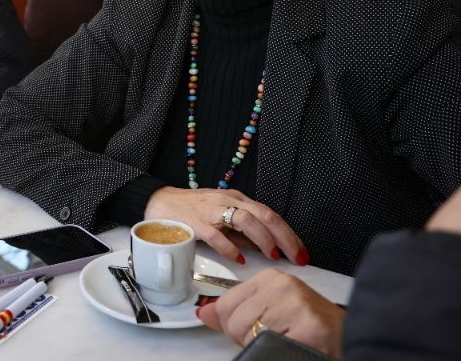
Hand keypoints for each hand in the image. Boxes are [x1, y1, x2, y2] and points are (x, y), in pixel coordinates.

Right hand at [145, 187, 305, 265]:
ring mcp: (211, 210)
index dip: (289, 233)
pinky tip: (238, 259)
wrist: (158, 201)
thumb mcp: (221, 218)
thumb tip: (263, 248)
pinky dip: (230, 247)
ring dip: (263, 239)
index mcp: (237, 200)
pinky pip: (216, 234)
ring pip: (245, 219)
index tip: (302, 252)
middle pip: (264, 214)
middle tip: (297, 257)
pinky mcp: (195, 222)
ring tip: (272, 255)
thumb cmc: (191, 211)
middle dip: (285, 237)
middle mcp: (228, 201)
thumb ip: (241, 232)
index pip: (270, 214)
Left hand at [197, 270, 342, 354]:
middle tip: (274, 338)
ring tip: (287, 340)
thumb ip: (237, 310)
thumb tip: (205, 313)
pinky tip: (296, 345)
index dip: (233, 325)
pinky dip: (280, 352)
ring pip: (251, 335)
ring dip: (265, 346)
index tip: (253, 328)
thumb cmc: (311, 326)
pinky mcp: (310, 326)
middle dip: (248, 338)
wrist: (349, 337)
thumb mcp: (272, 310)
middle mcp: (285, 286)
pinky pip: (272, 347)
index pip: (227, 304)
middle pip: (235, 321)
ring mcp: (297, 305)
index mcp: (273, 278)